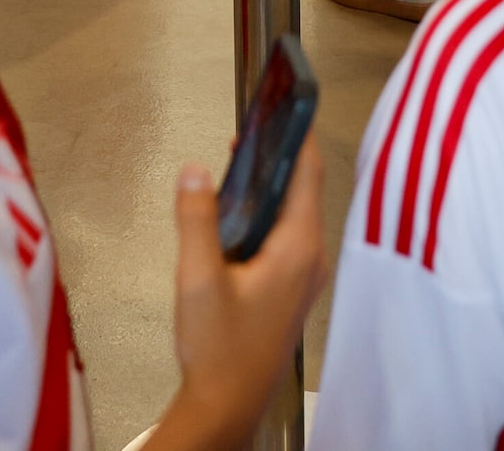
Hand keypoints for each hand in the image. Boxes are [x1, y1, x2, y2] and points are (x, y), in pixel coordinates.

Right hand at [149, 141, 324, 450]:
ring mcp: (303, 275)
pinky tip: (238, 210)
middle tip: (256, 124)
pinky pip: (287, 234)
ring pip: (294, 212)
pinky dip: (267, 212)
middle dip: (279, 153)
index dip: (298, 133)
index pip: (306, 173)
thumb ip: (196, 220)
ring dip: (270, 184)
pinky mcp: (292, 288)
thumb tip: (193, 171)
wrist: (228, 402)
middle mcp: (309, 258)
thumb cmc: (219, 351)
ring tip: (243, 158)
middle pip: (303, 189)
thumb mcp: (197, 278)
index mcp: (297, 249)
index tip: (290, 102)